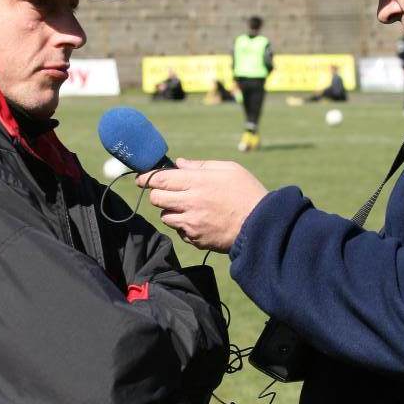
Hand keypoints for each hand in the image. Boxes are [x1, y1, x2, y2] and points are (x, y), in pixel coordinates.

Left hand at [136, 159, 268, 251]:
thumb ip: (201, 166)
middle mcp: (191, 203)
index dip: (146, 177)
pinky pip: (180, 232)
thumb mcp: (229, 169)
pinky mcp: (196, 239)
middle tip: (168, 192)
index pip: (160, 179)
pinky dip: (184, 226)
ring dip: (171, 211)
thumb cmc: (247, 193)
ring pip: (165, 217)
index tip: (141, 178)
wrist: (262, 225)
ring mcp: (192, 223)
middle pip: (156, 198)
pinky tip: (200, 221)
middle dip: (158, 193)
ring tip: (189, 207)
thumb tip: (180, 164)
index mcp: (197, 182)